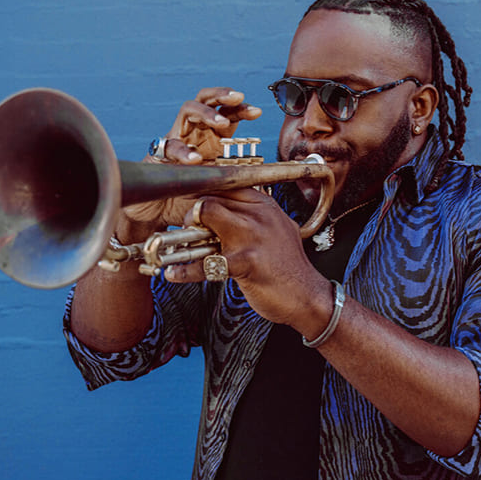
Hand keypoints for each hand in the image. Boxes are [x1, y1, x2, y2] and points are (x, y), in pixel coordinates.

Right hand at [117, 88, 262, 241]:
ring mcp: (176, 138)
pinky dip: (183, 152)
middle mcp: (194, 131)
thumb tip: (263, 178)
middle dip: (223, 95)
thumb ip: (236, 177)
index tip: (257, 112)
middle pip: (206, 99)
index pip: (227, 113)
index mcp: (211, 136)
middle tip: (238, 97)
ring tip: (221, 123)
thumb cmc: (191, 194)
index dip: (241, 109)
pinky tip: (195, 159)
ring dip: (206, 113)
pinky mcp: (158, 153)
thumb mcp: (220, 184)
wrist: (158, 211)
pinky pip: (170, 146)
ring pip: (188, 110)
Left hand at [164, 188, 330, 327]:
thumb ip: (253, 218)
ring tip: (174, 247)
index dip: (201, 190)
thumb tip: (224, 210)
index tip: (183, 199)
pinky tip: (173, 275)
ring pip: (205, 213)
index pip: (225, 183)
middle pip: (211, 195)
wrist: (307, 296)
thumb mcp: (275, 231)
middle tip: (183, 229)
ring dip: (185, 231)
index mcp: (265, 204)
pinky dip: (185, 270)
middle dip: (190, 212)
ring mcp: (253, 235)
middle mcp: (259, 214)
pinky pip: (205, 261)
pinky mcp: (246, 261)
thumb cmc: (286, 267)